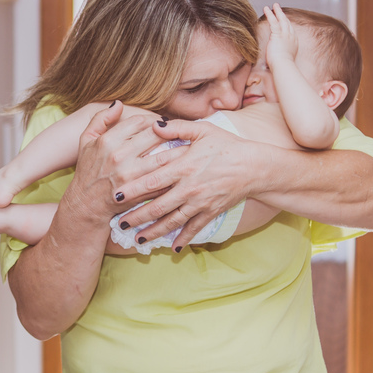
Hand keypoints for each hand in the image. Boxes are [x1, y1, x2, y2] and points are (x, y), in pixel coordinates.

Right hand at [63, 102, 173, 226]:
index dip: (154, 120)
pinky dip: (176, 172)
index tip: (162, 124)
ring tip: (191, 147)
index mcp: (108, 141)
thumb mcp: (85, 141)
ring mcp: (131, 175)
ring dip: (180, 150)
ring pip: (164, 157)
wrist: (86, 205)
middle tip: (181, 131)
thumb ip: (100, 119)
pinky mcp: (140, 192)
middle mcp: (120, 156)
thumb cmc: (87, 171)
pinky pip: (164, 178)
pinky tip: (185, 168)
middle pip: (156, 135)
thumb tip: (118, 103)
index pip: (140, 121)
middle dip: (171, 132)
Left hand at [110, 118, 268, 248]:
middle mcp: (190, 188)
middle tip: (119, 224)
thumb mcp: (203, 130)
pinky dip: (184, 238)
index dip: (133, 189)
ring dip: (154, 232)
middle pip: (158, 206)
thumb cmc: (228, 145)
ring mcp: (200, 202)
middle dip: (137, 217)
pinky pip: (195, 228)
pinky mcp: (212, 212)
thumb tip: (153, 124)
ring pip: (173, 221)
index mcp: (184, 166)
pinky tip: (172, 248)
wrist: (256, 166)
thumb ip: (177, 128)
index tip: (116, 196)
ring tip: (138, 239)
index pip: (152, 180)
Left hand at [264, 4, 297, 68]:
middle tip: (279, 8)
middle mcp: (291, 36)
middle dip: (283, 15)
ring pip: (281, 20)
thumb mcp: (285, 58)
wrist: (283, 65)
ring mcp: (285, 35)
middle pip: (287, 23)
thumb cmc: (282, 66)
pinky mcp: (278, 34)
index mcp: (293, 42)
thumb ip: (283, 54)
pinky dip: (270, 14)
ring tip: (274, 5)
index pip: (290, 30)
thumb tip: (277, 56)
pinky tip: (266, 9)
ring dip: (277, 11)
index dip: (286, 23)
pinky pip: (274, 21)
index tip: (283, 19)